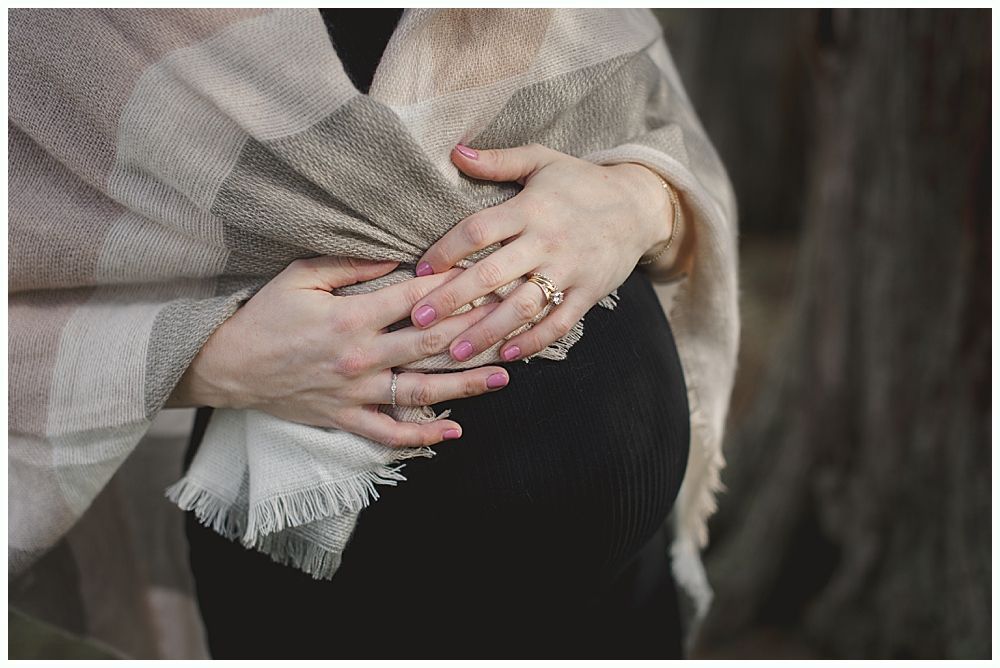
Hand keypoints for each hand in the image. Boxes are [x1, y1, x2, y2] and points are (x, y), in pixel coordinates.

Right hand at [168, 256, 510, 447]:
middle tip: (515, 323)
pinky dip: (419, 437)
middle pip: (429, 345)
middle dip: (476, 333)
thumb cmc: (263, 315)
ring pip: (420, 391)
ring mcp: (354, 392)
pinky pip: (387, 432)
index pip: (415, 300)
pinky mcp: (343, 417)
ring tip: (504, 377)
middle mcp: (359, 357)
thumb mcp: (300, 276)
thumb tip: (396, 257)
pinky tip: (453, 432)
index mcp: (350, 317)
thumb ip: (349, 264)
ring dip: (465, 385)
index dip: (456, 289)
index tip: (490, 279)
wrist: (225, 366)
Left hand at [409, 143, 674, 361]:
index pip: (479, 230)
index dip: (446, 250)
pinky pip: (557, 323)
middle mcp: (547, 241)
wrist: (639, 206)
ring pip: (522, 306)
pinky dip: (532, 341)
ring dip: (486, 332)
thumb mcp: (542, 161)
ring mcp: (569, 270)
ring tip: (454, 351)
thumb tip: (455, 152)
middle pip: (493, 274)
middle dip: (453, 299)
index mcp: (530, 208)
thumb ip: (498, 161)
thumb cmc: (581, 182)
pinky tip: (505, 355)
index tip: (419, 269)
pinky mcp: (588, 293)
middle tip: (420, 320)